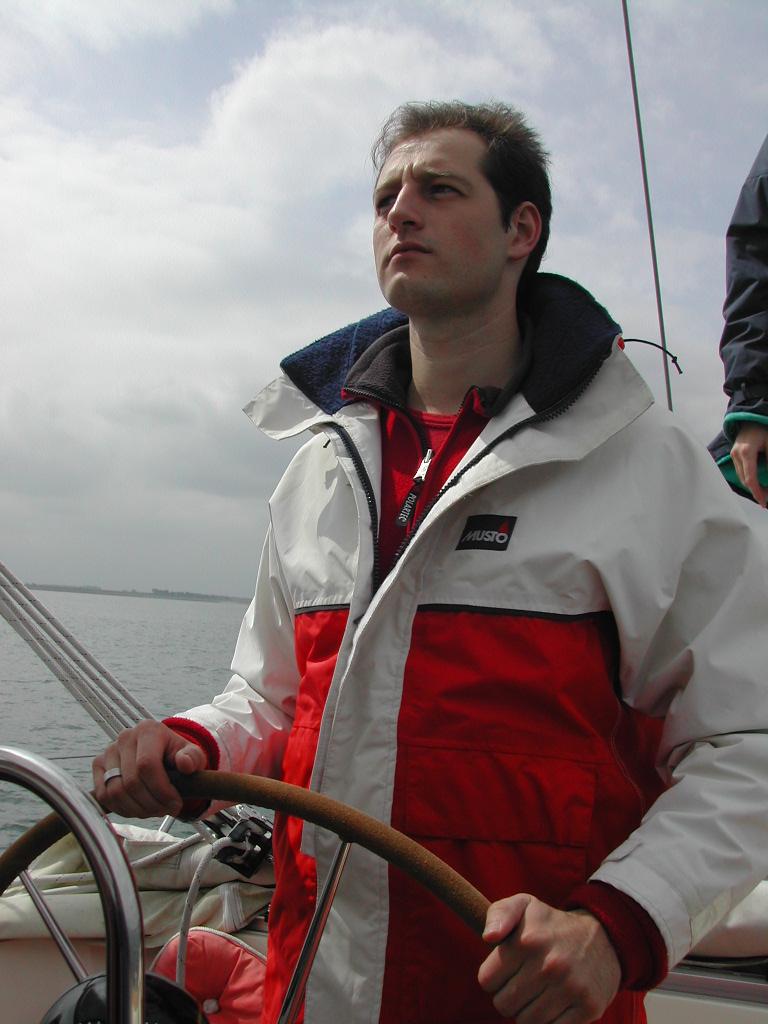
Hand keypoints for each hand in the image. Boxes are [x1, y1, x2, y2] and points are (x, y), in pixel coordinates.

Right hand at [92, 719, 206, 817]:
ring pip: (115, 792)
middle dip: (151, 804)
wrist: (161, 755)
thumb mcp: (192, 755)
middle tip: (166, 810)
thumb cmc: (177, 756)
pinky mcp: (98, 766)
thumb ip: (193, 758)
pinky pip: (103, 795)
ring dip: (136, 809)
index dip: (161, 790)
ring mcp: (108, 751)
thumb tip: (185, 764)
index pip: (147, 765)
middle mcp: (124, 737)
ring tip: (154, 810)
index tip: (175, 804)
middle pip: (131, 782)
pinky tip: (138, 808)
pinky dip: (121, 809)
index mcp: (148, 730)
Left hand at [477, 894, 619, 1022]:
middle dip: (509, 996)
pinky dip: (549, 1021)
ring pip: (526, 1022)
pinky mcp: (588, 1007)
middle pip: (504, 1005)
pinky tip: (556, 1002)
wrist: (604, 938)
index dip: (494, 976)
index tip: (508, 968)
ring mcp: (570, 987)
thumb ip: (499, 915)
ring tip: (540, 991)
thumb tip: (488, 938)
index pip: (487, 981)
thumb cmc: (551, 925)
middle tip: (524, 981)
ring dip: (528, 1010)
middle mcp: (549, 965)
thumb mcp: (524, 906)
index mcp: (527, 941)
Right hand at [731, 422, 767, 505]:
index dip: (757, 492)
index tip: (764, 502)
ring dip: (752, 486)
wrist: (752, 418)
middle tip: (767, 501)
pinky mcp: (734, 455)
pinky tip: (757, 484)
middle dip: (756, 491)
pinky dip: (749, 479)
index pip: (750, 478)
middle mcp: (737, 454)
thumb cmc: (765, 430)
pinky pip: (741, 471)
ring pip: (742, 476)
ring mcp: (733, 454)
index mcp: (746, 452)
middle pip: (745, 480)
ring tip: (764, 493)